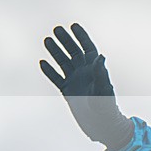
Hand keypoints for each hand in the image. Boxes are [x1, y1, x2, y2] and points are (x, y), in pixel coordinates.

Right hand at [40, 23, 132, 150]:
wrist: (102, 125)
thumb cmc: (107, 108)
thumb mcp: (104, 89)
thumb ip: (100, 73)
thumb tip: (100, 56)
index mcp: (96, 70)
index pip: (89, 49)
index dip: (82, 37)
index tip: (74, 25)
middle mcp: (86, 73)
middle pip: (74, 52)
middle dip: (66, 40)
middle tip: (57, 29)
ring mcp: (76, 82)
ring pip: (64, 62)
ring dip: (56, 52)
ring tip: (47, 40)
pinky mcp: (68, 91)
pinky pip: (57, 78)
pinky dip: (50, 71)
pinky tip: (43, 62)